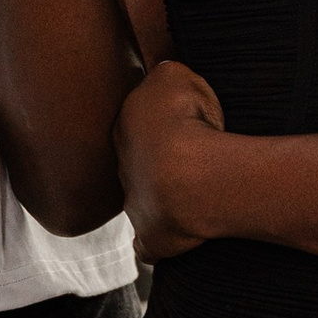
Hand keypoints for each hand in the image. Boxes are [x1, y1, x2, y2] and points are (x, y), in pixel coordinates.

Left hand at [115, 59, 225, 260]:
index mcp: (125, 126)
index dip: (161, 120)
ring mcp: (134, 205)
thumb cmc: (185, 122)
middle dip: (158, 158)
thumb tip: (163, 76)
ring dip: (163, 195)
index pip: (137, 120)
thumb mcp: (174, 76)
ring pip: (143, 198)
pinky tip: (175, 236)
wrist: (190, 176)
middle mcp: (123, 166)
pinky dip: (159, 240)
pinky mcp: (150, 238)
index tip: (182, 121)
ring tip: (195, 191)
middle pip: (138, 160)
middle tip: (190, 156)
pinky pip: (150, 242)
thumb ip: (164, 76)